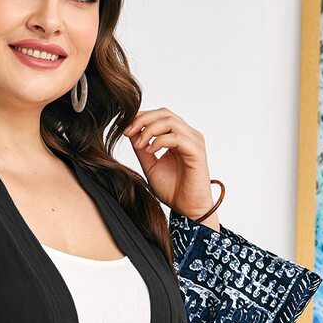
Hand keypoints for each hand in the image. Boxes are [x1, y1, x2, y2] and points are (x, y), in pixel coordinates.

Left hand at [123, 107, 220, 228]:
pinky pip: (177, 137)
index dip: (141, 117)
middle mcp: (188, 135)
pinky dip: (160, 141)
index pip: (160, 116)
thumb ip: (142, 148)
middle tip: (128, 132)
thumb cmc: (173, 190)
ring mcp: (194, 141)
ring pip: (170, 121)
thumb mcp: (150, 165)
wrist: (187, 209)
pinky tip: (149, 150)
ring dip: (149, 130)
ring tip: (139, 144)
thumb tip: (131, 132)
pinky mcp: (197, 151)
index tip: (125, 129)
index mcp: (178, 136)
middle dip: (143, 119)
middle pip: (164, 113)